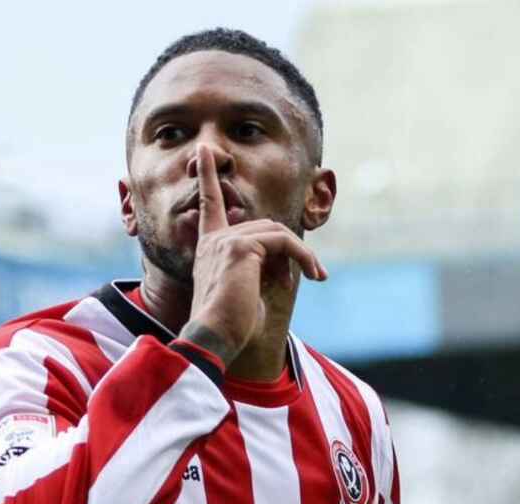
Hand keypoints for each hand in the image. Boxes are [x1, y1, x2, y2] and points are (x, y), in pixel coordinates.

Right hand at [178, 144, 325, 367]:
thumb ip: (262, 269)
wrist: (215, 338)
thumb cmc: (232, 326)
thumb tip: (288, 266)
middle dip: (291, 250)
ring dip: (301, 254)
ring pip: (276, 233)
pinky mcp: (241, 248)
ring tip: (315, 276)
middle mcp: (214, 239)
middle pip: (265, 226)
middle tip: (310, 275)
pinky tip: (312, 274)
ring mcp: (226, 241)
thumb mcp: (249, 291)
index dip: (209, 176)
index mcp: (209, 247)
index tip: (204, 149)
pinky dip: (303, 256)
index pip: (209, 204)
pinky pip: (283, 242)